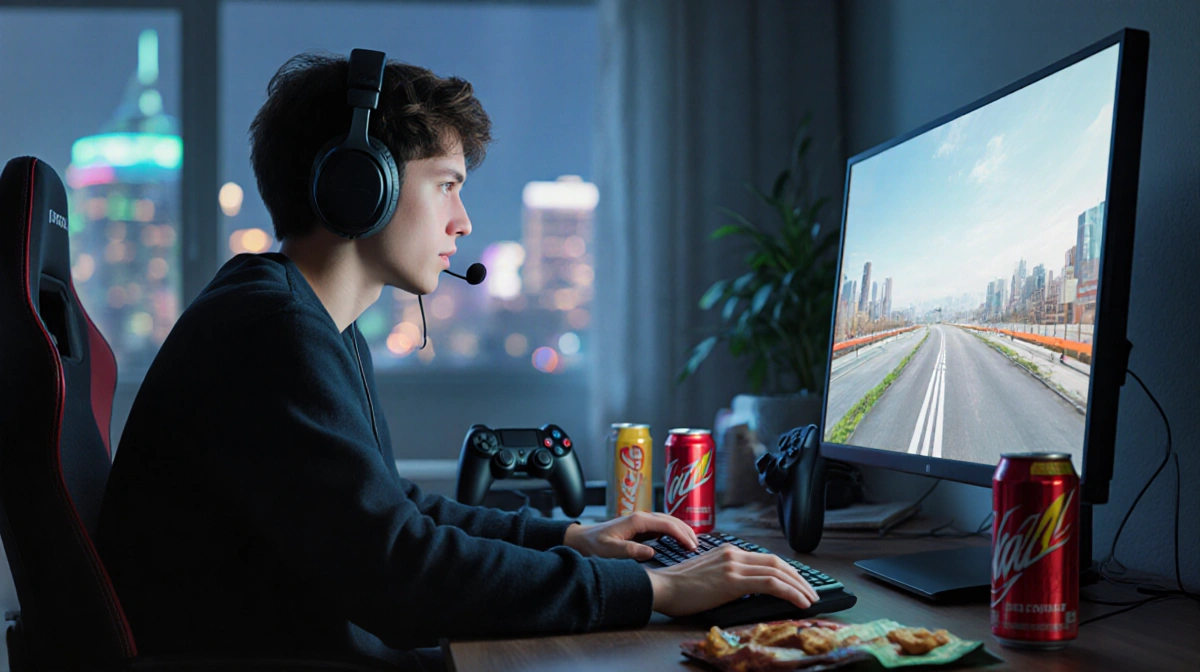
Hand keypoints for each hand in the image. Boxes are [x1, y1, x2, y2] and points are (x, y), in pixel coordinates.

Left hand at [563, 511, 698, 559]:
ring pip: (668, 521)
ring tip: (694, 543)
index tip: (692, 548)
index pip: (666, 524)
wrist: (581, 540)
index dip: (681, 535)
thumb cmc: (593, 546)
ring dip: (682, 530)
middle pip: (671, 520)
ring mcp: (641, 521)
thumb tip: (652, 552)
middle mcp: (641, 517)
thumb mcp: (609, 551)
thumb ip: (629, 551)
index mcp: (636, 520)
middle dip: (687, 531)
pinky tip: (679, 540)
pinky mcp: (639, 527)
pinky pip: (662, 526)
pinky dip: (674, 531)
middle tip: (698, 547)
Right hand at [643, 545, 818, 616]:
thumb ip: (728, 577)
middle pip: (777, 562)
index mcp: (728, 551)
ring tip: (811, 599)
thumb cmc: (678, 588)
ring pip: (778, 572)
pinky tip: (800, 602)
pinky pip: (771, 584)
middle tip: (811, 592)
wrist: (661, 588)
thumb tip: (748, 590)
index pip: (766, 559)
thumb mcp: (708, 576)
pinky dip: (790, 592)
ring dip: (799, 586)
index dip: (787, 571)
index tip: (798, 583)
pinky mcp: (733, 580)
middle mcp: (733, 554)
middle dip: (798, 578)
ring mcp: (733, 565)